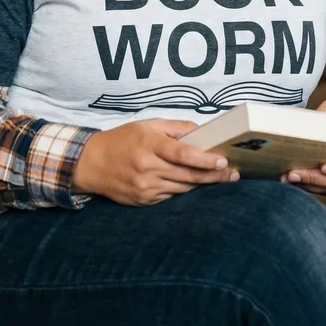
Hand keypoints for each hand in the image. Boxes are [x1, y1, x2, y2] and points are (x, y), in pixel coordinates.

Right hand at [72, 119, 238, 205]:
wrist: (92, 163)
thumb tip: (202, 132)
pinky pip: (170, 196)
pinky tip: (190, 182)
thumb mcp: (148, 125)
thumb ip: (176, 128)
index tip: (224, 161)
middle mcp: (147, 168)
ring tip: (220, 177)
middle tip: (234, 174)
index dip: (205, 159)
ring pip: (183, 187)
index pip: (183, 154)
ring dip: (202, 183)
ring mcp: (145, 187)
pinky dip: (182, 188)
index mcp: (149, 145)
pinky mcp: (143, 201)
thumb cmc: (122, 140)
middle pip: (188, 175)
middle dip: (214, 175)